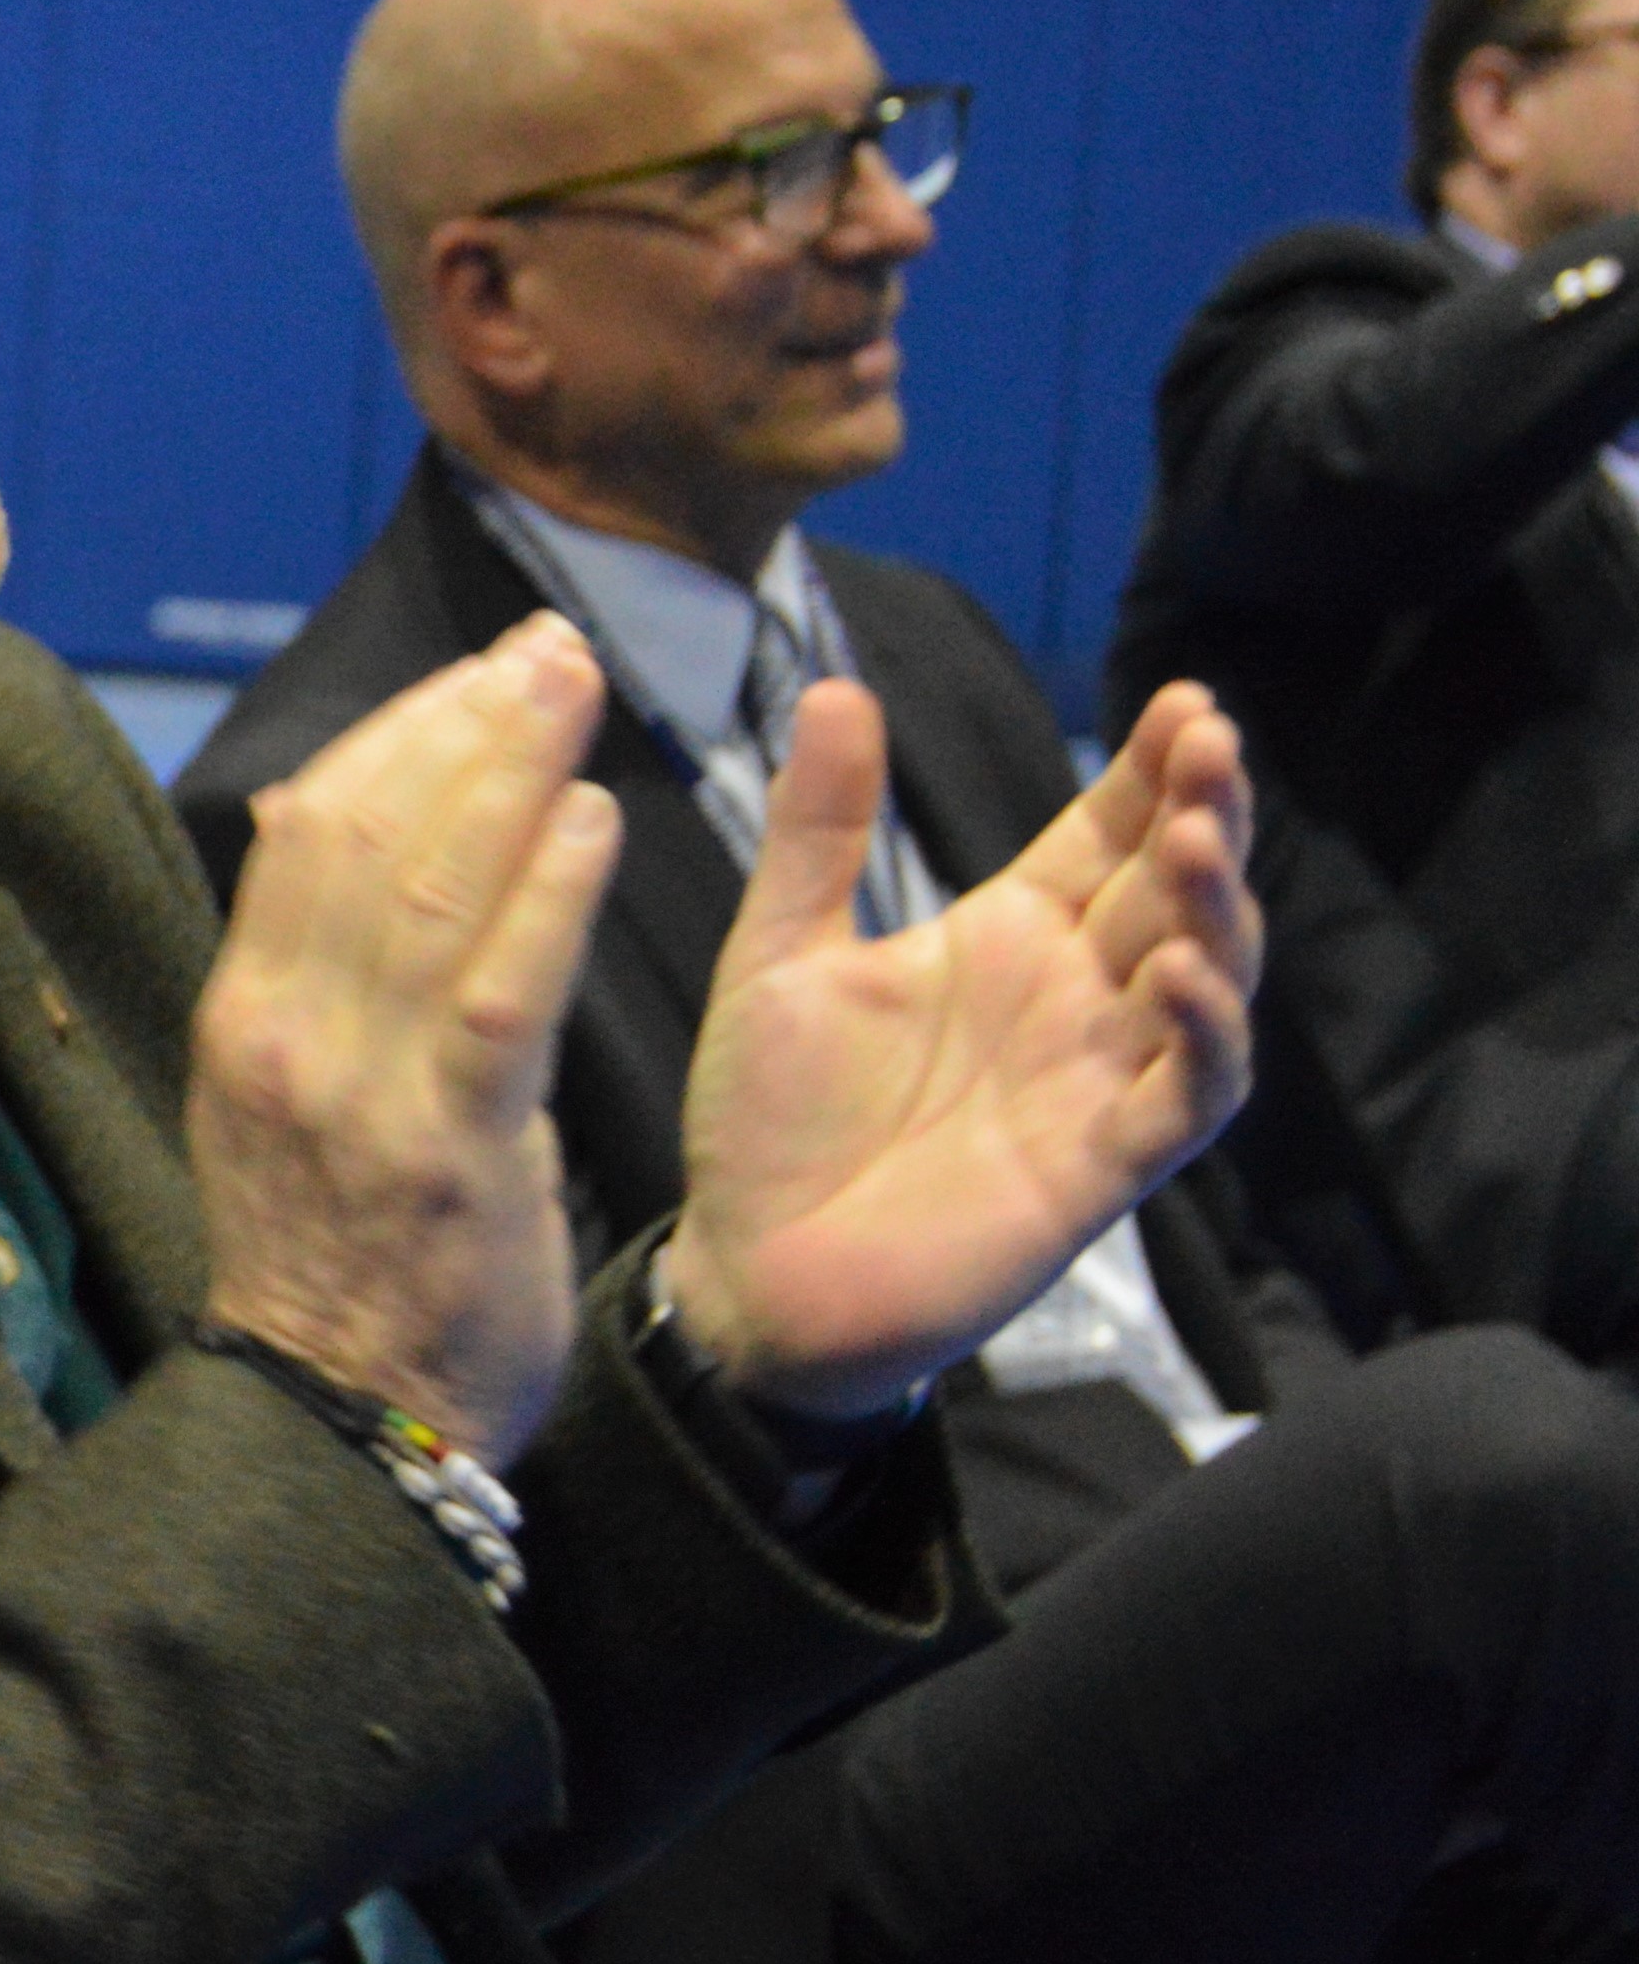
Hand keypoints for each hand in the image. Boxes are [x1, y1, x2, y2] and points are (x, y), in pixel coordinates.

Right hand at [187, 614, 618, 1464]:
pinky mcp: (443, 1146)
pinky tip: (592, 820)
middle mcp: (283, 1035)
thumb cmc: (339, 1262)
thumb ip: (315, 979)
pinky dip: (542, 896)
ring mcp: (357, 1090)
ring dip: (511, 770)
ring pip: (427, 890)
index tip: (479, 669)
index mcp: (245, 1016)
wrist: (336, 1425)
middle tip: (548, 643)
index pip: (309, 830)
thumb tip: (322, 830)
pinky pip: (493, 995)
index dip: (399, 732)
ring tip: (578, 687)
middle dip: (463, 720)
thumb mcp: (288, 1104)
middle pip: (368, 832)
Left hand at [667, 675, 1256, 1420]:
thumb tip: (836, 689)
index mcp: (1005, 936)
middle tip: (1209, 741)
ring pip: (1206, 977)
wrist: (747, 1273)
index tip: (1180, 699)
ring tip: (1197, 836)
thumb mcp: (779, 955)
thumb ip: (817, 834)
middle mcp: (1070, 997)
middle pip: (1172, 887)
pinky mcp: (1102, 1165)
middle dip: (1203, 812)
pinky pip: (1188, 1095)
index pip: (1104, 833)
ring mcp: (1096, 1078)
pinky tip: (1188, 977)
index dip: (1148, 770)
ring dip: (1217, 907)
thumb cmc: (770, 1120)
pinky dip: (1204, 1036)